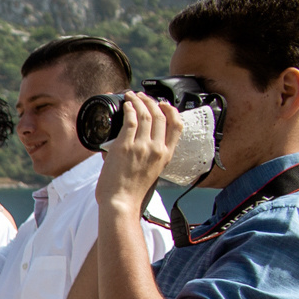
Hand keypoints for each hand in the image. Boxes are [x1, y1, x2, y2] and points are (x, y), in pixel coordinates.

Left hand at [97, 93, 179, 208]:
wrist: (121, 203)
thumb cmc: (130, 192)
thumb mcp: (150, 171)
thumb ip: (147, 156)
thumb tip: (131, 143)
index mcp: (166, 155)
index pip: (177, 126)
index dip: (171, 110)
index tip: (163, 103)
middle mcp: (157, 148)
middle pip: (160, 115)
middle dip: (151, 101)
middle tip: (142, 95)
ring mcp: (142, 146)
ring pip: (145, 114)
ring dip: (138, 101)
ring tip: (131, 95)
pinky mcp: (126, 146)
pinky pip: (130, 120)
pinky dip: (129, 109)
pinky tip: (126, 104)